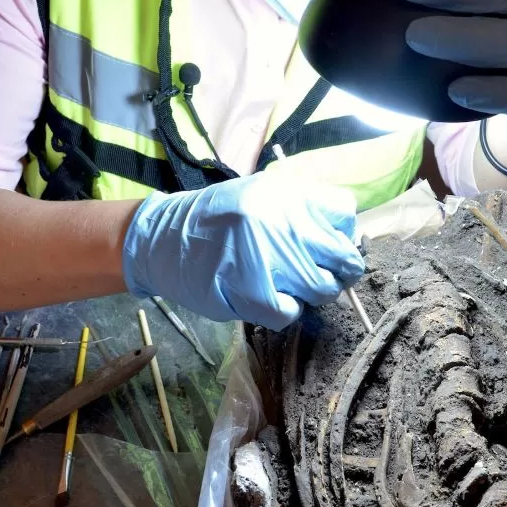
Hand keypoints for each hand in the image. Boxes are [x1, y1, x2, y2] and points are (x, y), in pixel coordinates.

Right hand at [122, 174, 363, 330]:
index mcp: (286, 194)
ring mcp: (268, 258)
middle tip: (321, 274)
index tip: (329, 244)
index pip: (344, 212)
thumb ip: (300, 209)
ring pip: (323, 288)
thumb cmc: (216, 219)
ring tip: (288, 286)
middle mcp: (282, 222)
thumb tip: (343, 236)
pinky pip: (292, 312)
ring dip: (311, 293)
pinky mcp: (252, 292)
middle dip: (338, 270)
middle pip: (343, 256)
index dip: (343, 233)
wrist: (162, 239)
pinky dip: (285, 311)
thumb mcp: (260, 194)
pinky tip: (268, 299)